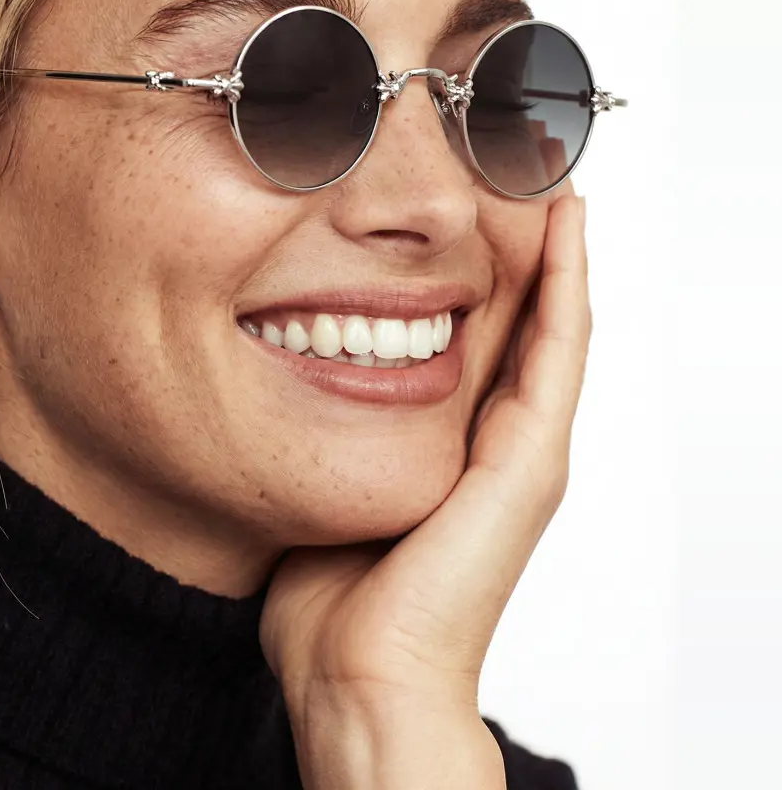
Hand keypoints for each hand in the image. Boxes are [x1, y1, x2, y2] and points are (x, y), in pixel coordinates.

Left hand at [259, 193, 589, 717]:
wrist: (357, 678)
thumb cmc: (328, 596)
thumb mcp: (320, 481)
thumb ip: (317, 432)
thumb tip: (272, 378)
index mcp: (452, 442)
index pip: (478, 332)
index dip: (481, 264)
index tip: (466, 197)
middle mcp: (497, 439)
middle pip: (520, 315)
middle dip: (521, 239)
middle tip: (517, 163)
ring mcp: (521, 449)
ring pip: (552, 319)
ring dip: (555, 244)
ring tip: (550, 171)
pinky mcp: (529, 461)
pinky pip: (558, 349)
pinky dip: (567, 282)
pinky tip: (567, 222)